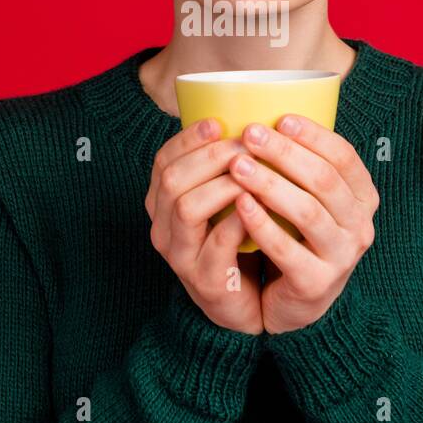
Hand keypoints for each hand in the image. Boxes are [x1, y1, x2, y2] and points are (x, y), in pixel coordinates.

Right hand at [146, 118, 263, 334]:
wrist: (246, 305)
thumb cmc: (239, 242)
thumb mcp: (225, 200)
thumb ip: (228, 167)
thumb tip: (252, 117)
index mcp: (163, 204)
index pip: (163, 160)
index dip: (189, 138)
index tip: (219, 122)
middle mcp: (163, 229)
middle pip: (172, 179)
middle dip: (210, 156)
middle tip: (246, 144)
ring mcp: (181, 257)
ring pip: (188, 208)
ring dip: (223, 184)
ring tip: (254, 171)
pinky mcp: (206, 281)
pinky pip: (218, 243)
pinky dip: (240, 219)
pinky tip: (259, 204)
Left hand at [226, 115, 378, 334]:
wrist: (295, 301)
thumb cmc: (297, 236)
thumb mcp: (309, 199)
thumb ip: (301, 166)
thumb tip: (266, 113)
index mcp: (363, 199)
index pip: (344, 157)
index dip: (314, 135)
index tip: (280, 117)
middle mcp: (360, 226)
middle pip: (324, 180)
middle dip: (285, 153)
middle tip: (250, 134)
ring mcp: (342, 256)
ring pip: (307, 211)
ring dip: (270, 183)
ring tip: (237, 165)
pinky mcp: (317, 283)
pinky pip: (288, 249)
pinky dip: (262, 224)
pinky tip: (240, 204)